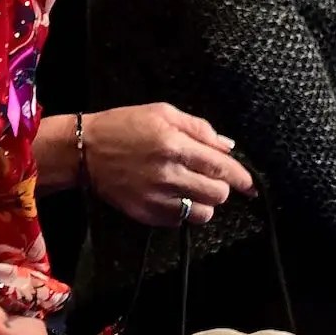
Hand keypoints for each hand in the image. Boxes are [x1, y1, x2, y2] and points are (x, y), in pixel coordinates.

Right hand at [79, 106, 253, 226]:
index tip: (250, 184)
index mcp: (175, 145)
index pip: (221, 167)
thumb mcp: (163, 112)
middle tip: (210, 178)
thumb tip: (227, 147)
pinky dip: (184, 211)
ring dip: (204, 203)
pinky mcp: (146, 214)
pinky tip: (173, 196)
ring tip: (192, 189)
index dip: (241, 177)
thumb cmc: (124, 125)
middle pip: (217, 194)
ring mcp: (156, 198)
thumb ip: (199, 128)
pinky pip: (180, 221)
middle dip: (221, 187)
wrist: (85, 150)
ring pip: (202, 213)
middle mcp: (168, 174)